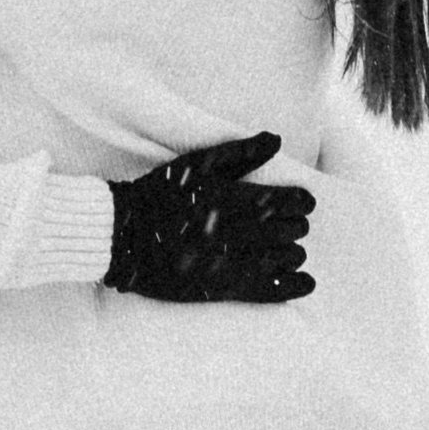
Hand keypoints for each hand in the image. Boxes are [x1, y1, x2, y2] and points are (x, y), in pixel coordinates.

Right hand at [104, 132, 313, 305]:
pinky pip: (262, 290)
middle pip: (283, 231)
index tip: (305, 203)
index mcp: (225, 198)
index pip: (280, 201)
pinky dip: (289, 287)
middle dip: (296, 228)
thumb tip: (277, 138)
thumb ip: (239, 152)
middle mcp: (227, 231)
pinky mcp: (216, 287)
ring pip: (278, 260)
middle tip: (295, 226)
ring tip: (291, 251)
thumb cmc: (160, 193)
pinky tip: (306, 283)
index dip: (300, 202)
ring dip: (293, 254)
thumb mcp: (195, 163)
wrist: (122, 235)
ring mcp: (222, 262)